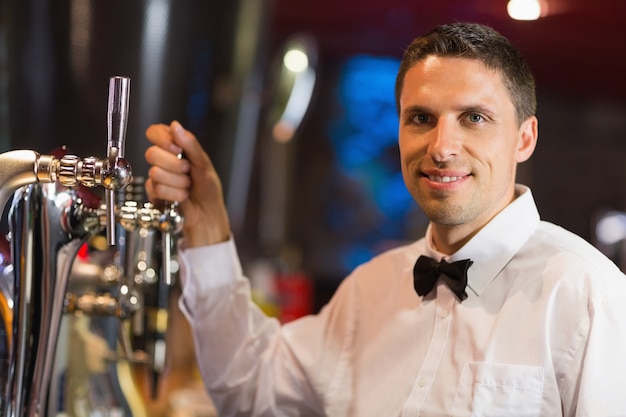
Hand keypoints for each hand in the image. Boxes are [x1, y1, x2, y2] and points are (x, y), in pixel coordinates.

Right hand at [144, 120, 230, 246]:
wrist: (207, 213)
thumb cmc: (208, 188)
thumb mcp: (203, 163)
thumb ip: (190, 144)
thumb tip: (175, 125)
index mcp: (175, 147)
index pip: (154, 132)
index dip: (162, 139)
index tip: (176, 149)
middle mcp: (163, 159)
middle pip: (151, 153)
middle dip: (174, 165)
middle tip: (187, 171)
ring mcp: (157, 176)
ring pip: (155, 172)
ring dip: (177, 181)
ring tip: (187, 185)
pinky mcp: (154, 192)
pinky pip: (157, 188)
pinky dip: (174, 193)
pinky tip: (181, 195)